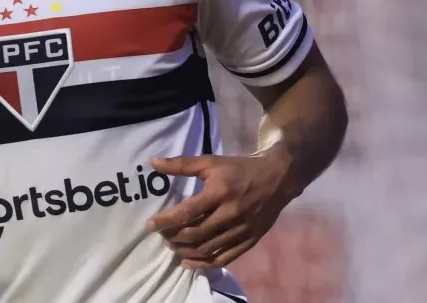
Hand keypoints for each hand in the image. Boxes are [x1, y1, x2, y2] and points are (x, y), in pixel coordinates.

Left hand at [145, 151, 298, 269]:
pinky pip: (224, 258)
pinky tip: (189, 263)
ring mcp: (241, 230)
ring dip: (185, 251)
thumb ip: (181, 164)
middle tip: (161, 235)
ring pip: (208, 248)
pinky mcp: (249, 240)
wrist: (277, 178)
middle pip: (195, 233)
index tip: (149, 225)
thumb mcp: (211, 162)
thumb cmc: (239, 169)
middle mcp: (230, 213)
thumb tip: (153, 162)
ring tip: (172, 246)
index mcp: (219, 192)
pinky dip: (205, 264)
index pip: (187, 212)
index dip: (166, 221)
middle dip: (173, 237)